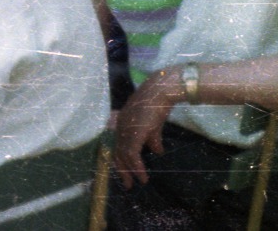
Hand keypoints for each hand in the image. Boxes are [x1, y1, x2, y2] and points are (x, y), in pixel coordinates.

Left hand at [112, 69, 181, 187]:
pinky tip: (143, 176)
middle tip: (127, 184)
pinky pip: (132, 155)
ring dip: (130, 171)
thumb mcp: (154, 125)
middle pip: (117, 152)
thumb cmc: (158, 105)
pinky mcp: (134, 133)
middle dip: (122, 169)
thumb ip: (153, 138)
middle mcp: (121, 126)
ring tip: (137, 182)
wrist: (161, 92)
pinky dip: (137, 167)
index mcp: (123, 122)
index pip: (118, 144)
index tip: (127, 172)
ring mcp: (126, 129)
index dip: (121, 159)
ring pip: (124, 156)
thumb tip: (157, 152)